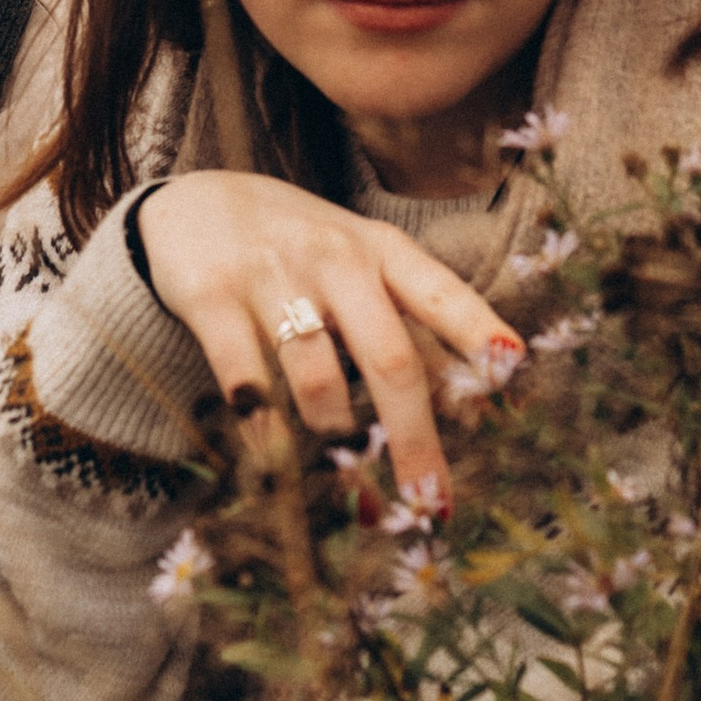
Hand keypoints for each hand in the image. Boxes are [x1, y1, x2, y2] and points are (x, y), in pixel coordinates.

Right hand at [132, 170, 519, 508]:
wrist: (191, 200)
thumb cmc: (296, 246)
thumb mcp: (360, 263)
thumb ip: (410, 322)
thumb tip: (471, 404)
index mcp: (382, 250)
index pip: (441, 293)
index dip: (477, 332)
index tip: (510, 370)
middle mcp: (335, 258)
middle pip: (389, 358)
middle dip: (414, 439)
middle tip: (430, 500)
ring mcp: (272, 275)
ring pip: (318, 379)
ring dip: (335, 433)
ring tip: (339, 455)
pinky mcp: (212, 298)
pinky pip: (246, 383)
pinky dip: (265, 432)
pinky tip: (273, 455)